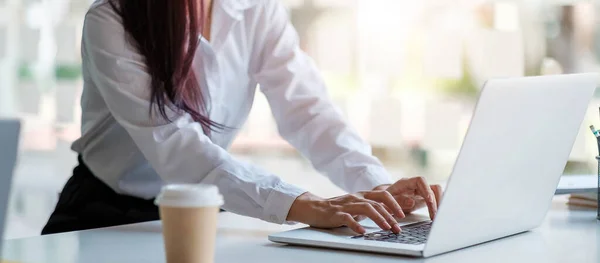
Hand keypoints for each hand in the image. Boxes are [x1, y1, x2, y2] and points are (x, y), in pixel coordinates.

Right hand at [286, 191, 404, 233]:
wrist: (314, 208)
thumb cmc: (337, 209)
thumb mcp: (356, 206)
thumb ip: (370, 208)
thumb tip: (388, 216)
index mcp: (362, 195)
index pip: (383, 195)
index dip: (395, 204)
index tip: (403, 215)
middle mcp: (356, 198)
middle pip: (377, 203)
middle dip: (390, 216)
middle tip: (398, 228)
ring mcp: (346, 205)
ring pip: (367, 208)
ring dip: (379, 218)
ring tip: (387, 228)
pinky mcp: (336, 214)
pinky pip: (348, 218)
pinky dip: (356, 225)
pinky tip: (362, 232)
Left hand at [373, 177, 442, 219]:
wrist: (383, 200)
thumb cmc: (384, 200)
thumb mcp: (387, 201)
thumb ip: (398, 201)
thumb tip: (411, 202)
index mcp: (405, 183)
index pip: (420, 180)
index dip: (426, 189)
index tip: (429, 200)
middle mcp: (415, 186)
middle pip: (432, 188)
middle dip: (436, 201)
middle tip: (435, 215)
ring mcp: (421, 192)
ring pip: (436, 194)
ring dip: (439, 204)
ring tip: (437, 218)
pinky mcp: (424, 199)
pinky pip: (435, 200)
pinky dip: (437, 207)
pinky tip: (437, 216)